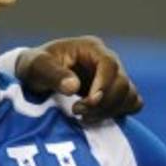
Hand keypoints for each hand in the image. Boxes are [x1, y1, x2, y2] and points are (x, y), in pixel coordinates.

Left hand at [14, 37, 141, 120]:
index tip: (90, 101)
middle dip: (103, 102)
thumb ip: (53, 74)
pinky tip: (95, 117)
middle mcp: (106, 61)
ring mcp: (112, 78)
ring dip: (110, 110)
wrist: (33, 78)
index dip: (104, 84)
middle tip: (77, 111)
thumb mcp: (37, 66)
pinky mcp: (114, 94)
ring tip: (82, 116)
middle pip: (122, 83)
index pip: (109, 64)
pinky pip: (132, 103)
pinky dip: (119, 113)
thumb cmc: (34, 67)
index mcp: (91, 48)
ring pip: (129, 95)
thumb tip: (74, 86)